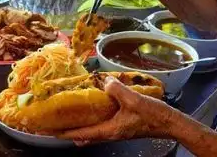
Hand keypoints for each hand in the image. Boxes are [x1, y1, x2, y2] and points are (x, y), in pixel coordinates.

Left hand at [58, 76, 178, 144]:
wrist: (170, 123)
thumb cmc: (152, 116)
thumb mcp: (134, 100)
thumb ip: (117, 90)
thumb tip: (104, 81)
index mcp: (109, 130)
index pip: (80, 134)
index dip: (63, 133)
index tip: (47, 131)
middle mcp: (110, 133)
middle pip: (83, 135)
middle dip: (67, 130)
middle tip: (53, 123)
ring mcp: (116, 130)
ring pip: (92, 130)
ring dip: (79, 126)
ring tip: (67, 116)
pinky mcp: (122, 125)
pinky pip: (101, 124)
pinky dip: (92, 119)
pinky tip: (92, 108)